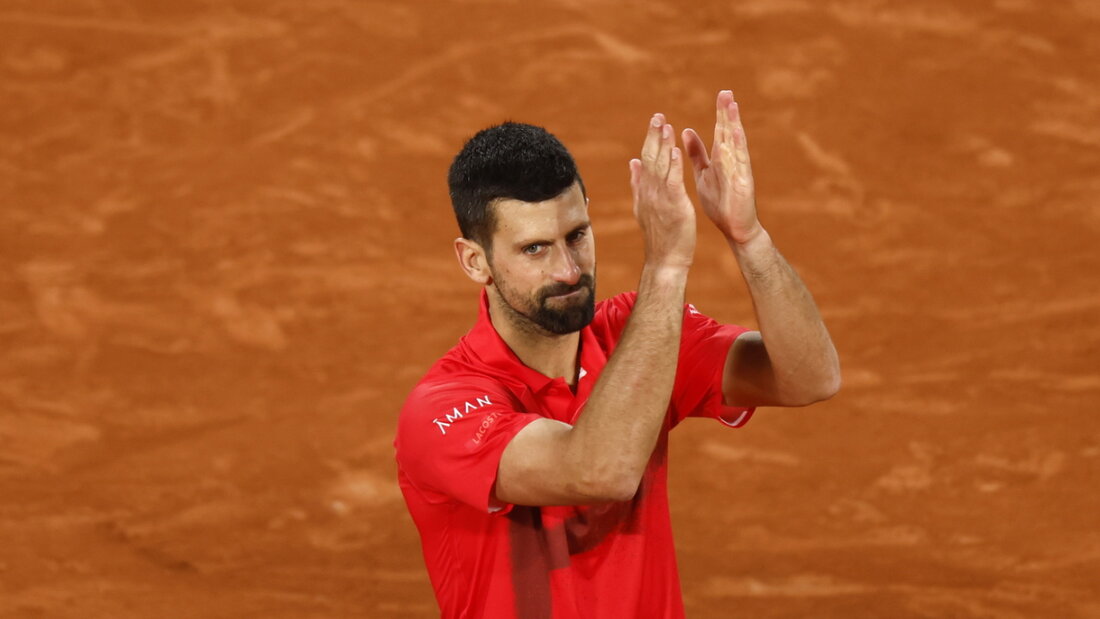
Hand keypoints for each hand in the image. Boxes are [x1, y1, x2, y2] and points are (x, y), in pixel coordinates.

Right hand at [629, 113, 695, 269]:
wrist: (665, 259)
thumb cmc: (660, 235)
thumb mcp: (644, 206)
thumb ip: (638, 183)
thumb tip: (633, 162)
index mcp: (644, 191)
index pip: (645, 160)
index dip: (650, 140)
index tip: (654, 122)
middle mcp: (649, 192)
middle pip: (649, 159)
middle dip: (654, 136)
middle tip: (658, 116)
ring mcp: (659, 199)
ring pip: (659, 167)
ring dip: (663, 145)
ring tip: (666, 125)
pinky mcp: (673, 206)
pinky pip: (672, 183)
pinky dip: (673, 166)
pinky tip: (675, 151)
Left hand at [682, 90, 761, 244]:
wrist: (734, 228)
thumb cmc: (720, 202)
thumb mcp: (704, 174)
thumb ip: (697, 154)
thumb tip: (686, 131)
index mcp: (721, 159)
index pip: (721, 131)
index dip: (721, 114)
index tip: (721, 95)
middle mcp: (732, 161)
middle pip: (729, 132)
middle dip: (728, 113)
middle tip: (726, 92)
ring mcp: (739, 171)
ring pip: (736, 144)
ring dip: (734, 125)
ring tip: (732, 106)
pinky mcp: (743, 183)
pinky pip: (740, 164)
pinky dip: (737, 148)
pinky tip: (735, 134)